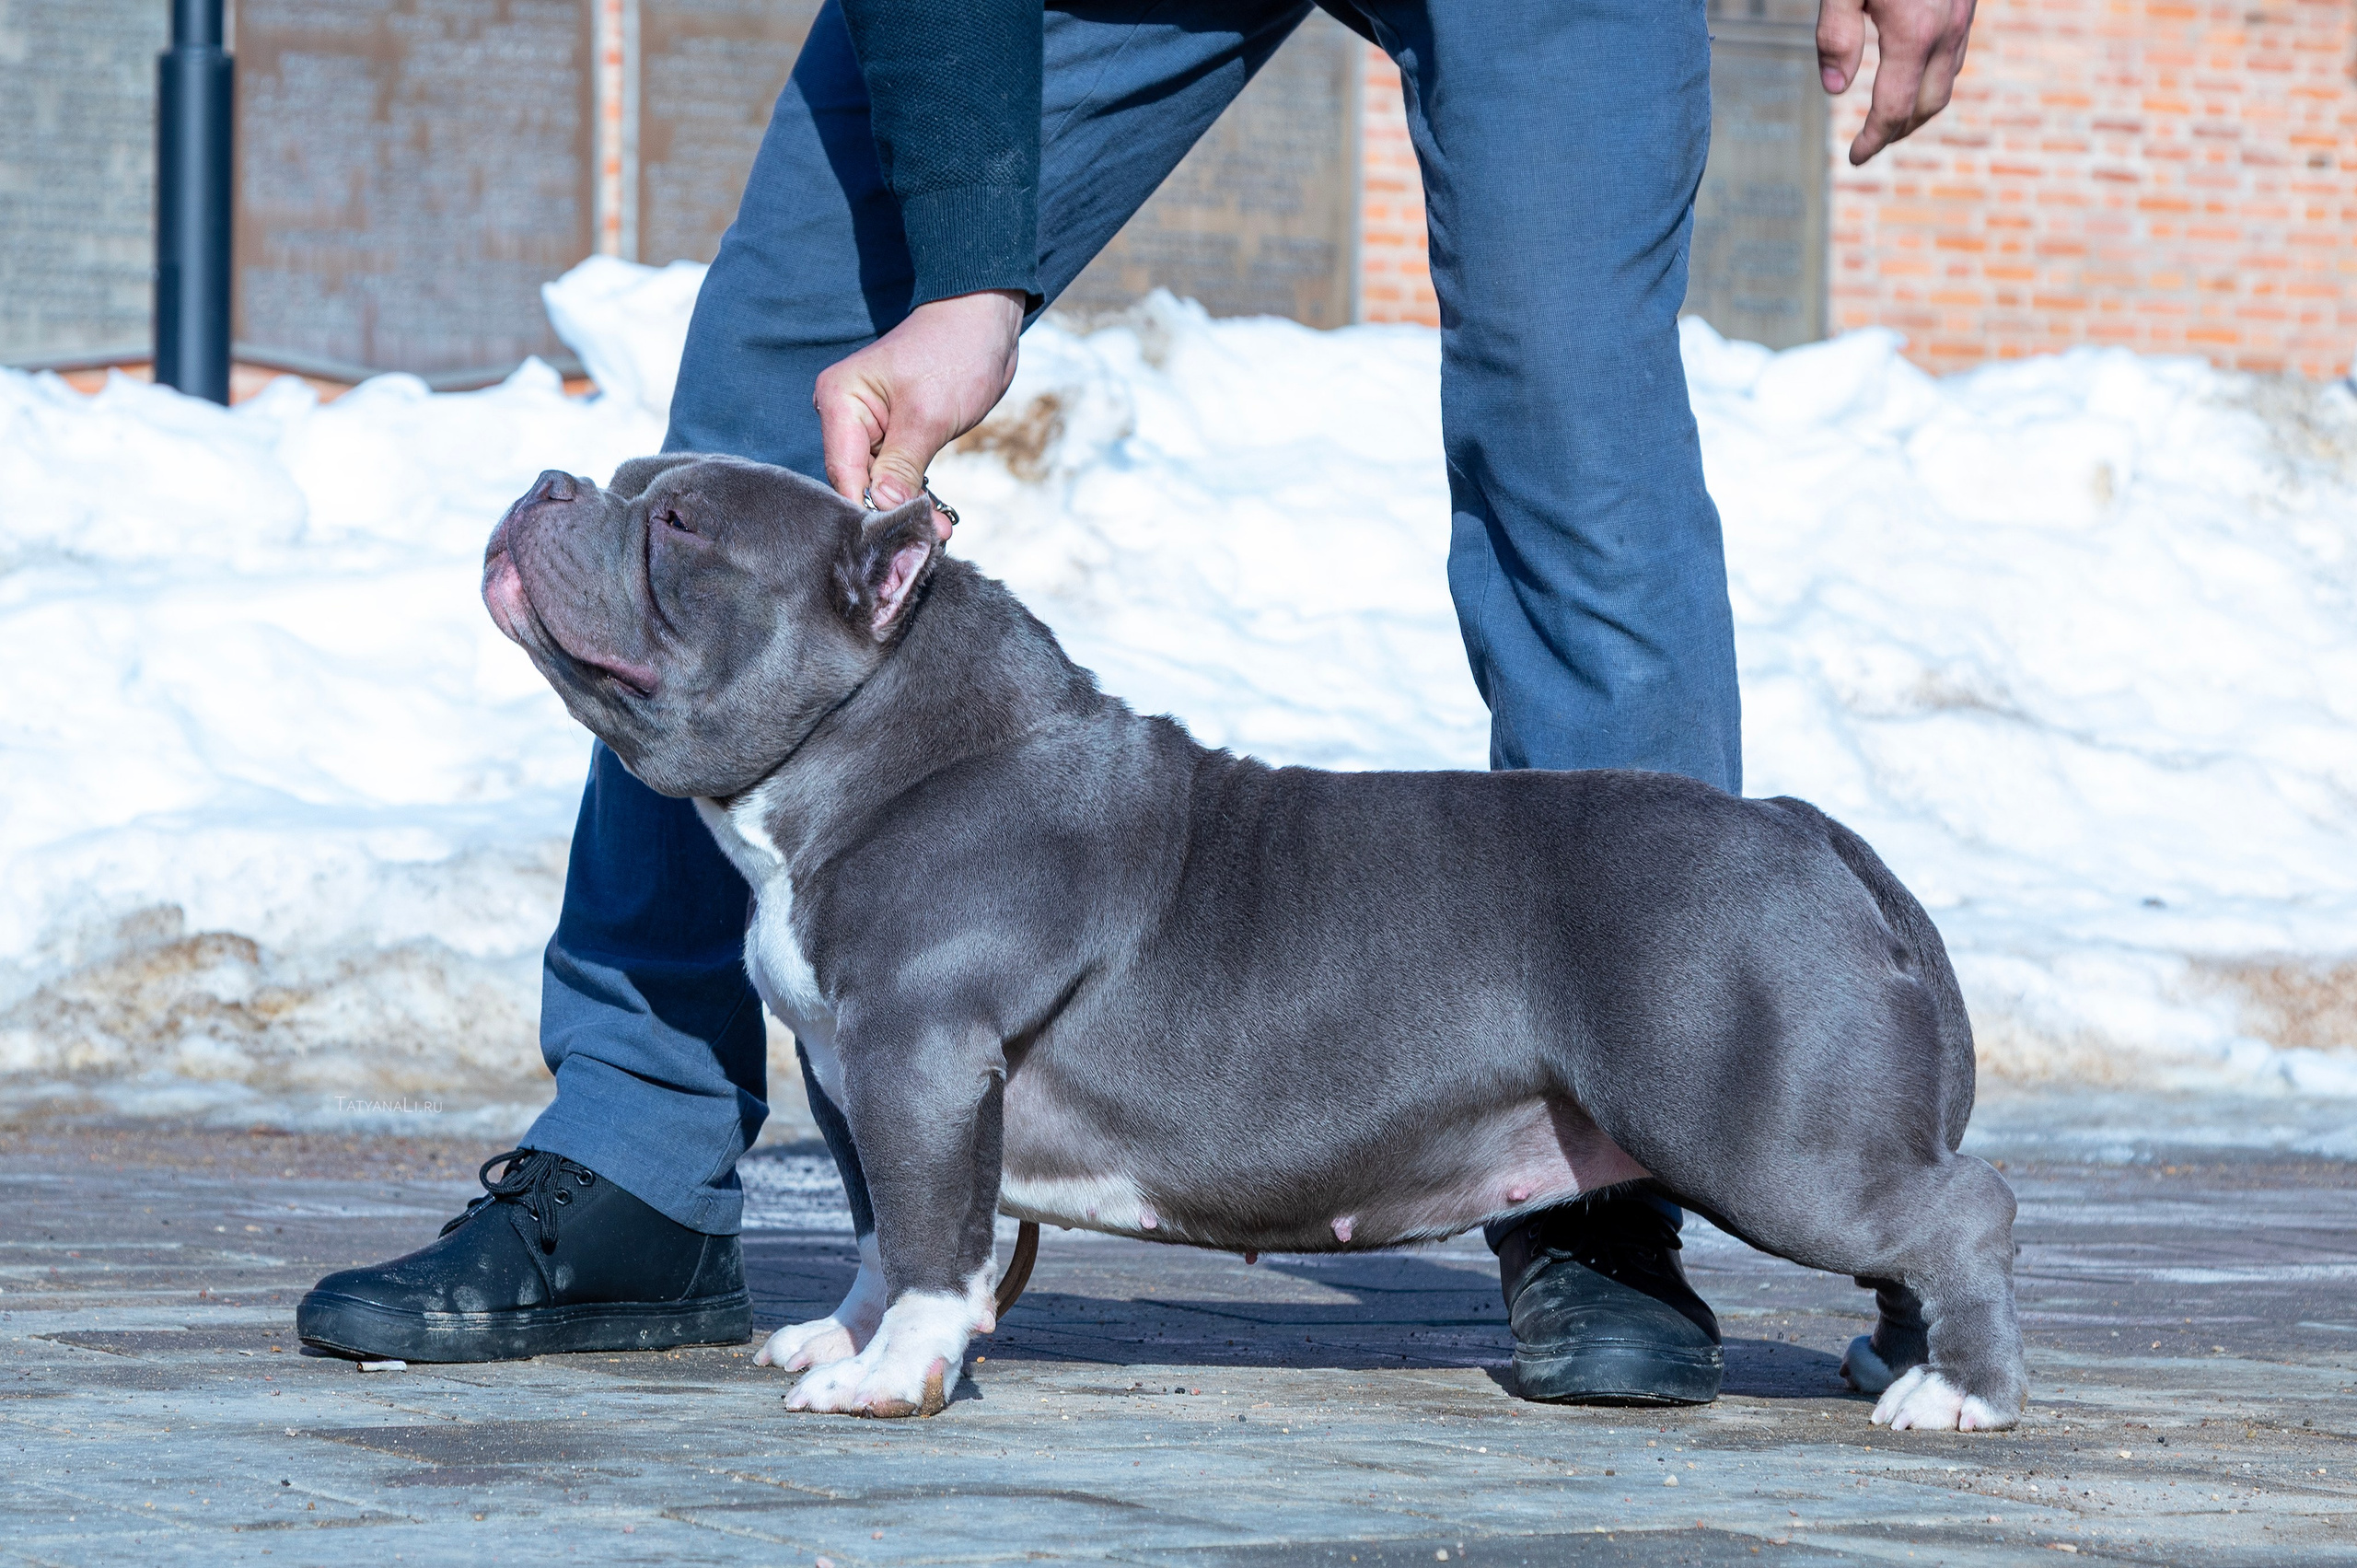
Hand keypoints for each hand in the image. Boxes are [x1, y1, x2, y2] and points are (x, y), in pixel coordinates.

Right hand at [815, 288, 1024, 539]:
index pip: (844, 472)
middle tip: (922, 547)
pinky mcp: (896, 437)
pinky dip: (916, 498)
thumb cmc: (954, 353)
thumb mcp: (928, 415)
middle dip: (889, 515)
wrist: (984, 321)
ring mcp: (872, 428)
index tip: (891, 545)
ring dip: (907, 511)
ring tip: (938, 536)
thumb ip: (903, 468)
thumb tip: (886, 513)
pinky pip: (899, 477)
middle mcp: (847, 416)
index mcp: (840, 402)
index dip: (865, 511)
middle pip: (858, 483)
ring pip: (880, 486)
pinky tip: (938, 522)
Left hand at [1818, 0, 1976, 165]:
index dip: (1873, 140)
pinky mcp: (1968, 2)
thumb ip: (1835, 35)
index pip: (1893, 108)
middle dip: (1898, 132)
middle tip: (1872, 144)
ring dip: (1921, 107)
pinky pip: (1956, 52)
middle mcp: (1946, 30)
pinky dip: (1935, 77)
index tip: (1856, 157)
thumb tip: (1834, 89)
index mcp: (1913, 33)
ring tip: (1893, 119)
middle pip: (1928, 105)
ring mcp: (1963, 16)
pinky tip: (1915, 75)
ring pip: (1948, 80)